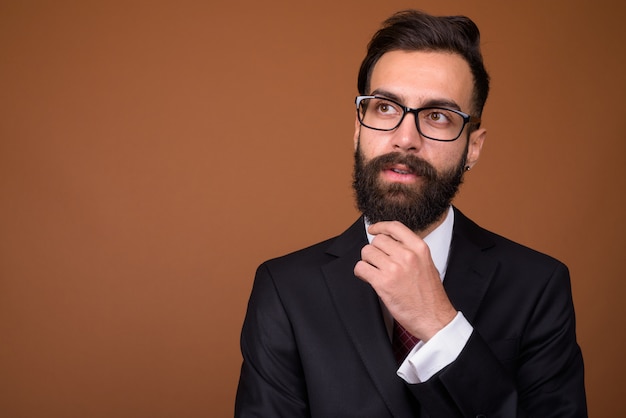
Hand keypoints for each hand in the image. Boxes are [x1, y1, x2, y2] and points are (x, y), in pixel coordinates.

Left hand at [353, 221, 456, 341]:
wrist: (434, 318)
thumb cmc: (430, 295)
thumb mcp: (427, 264)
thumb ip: (411, 251)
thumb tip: (390, 244)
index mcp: (419, 249)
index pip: (395, 227)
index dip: (380, 227)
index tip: (373, 229)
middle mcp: (407, 255)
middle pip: (377, 240)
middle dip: (374, 250)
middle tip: (377, 261)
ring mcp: (394, 268)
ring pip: (367, 253)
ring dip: (367, 261)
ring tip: (374, 271)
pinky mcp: (383, 283)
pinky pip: (361, 268)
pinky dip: (361, 272)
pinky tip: (368, 277)